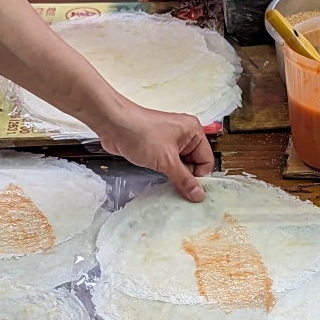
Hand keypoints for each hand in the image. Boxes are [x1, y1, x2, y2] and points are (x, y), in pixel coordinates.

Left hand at [96, 102, 214, 202]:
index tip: (190, 189)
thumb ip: (184, 180)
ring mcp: (171, 142)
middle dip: (186, 176)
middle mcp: (185, 135)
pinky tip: (159, 177)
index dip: (199, 176)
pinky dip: (165, 173)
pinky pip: (169, 165)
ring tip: (164, 178)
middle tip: (175, 185)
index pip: (206, 161)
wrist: (113, 124)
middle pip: (194, 165)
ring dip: (174, 175)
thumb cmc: (140, 133)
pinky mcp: (158, 148)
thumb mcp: (167, 161)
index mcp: (194, 132)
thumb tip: (199, 195)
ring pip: (181, 166)